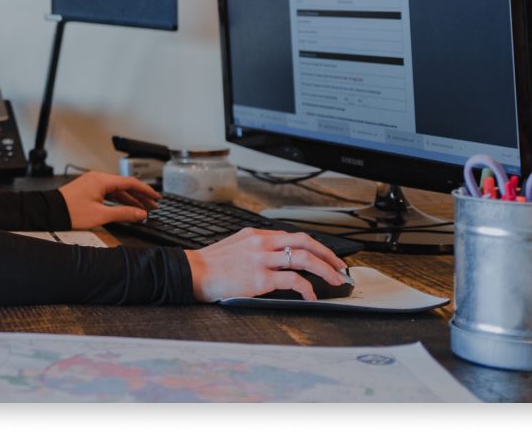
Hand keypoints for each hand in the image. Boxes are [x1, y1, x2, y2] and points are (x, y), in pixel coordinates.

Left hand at [57, 171, 160, 228]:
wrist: (49, 212)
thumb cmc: (71, 212)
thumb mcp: (101, 215)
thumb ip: (124, 214)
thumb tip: (140, 214)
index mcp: (102, 180)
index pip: (130, 182)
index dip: (146, 191)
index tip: (156, 198)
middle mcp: (98, 179)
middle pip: (125, 186)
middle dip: (140, 196)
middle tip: (152, 205)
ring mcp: (92, 183)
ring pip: (117, 190)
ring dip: (130, 199)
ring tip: (142, 209)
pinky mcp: (88, 190)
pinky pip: (108, 193)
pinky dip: (118, 200)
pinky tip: (125, 208)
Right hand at [185, 228, 348, 301]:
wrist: (191, 272)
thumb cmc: (210, 264)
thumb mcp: (235, 246)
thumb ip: (256, 248)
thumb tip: (277, 257)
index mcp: (255, 234)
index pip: (293, 236)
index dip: (315, 246)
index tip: (326, 256)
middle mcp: (261, 243)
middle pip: (304, 241)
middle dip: (327, 254)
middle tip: (340, 266)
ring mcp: (261, 260)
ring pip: (303, 258)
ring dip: (325, 269)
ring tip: (334, 280)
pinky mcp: (259, 279)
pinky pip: (292, 281)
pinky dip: (307, 288)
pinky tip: (310, 296)